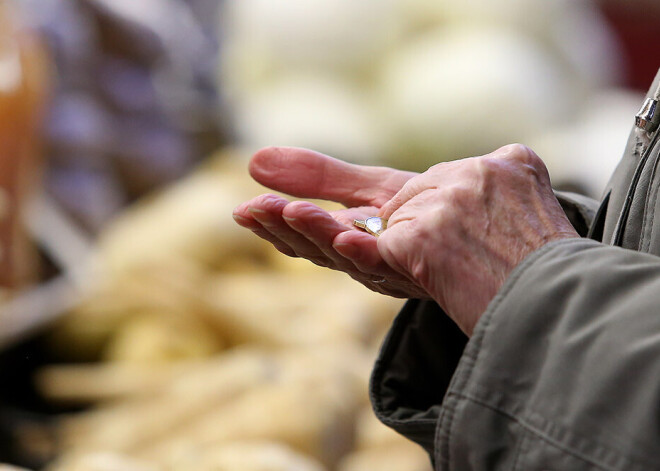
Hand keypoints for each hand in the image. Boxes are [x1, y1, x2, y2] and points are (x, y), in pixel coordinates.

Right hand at [233, 147, 428, 297]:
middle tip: (253, 212)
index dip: (276, 224)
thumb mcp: (373, 189)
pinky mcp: (423, 265)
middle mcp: (372, 260)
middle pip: (319, 249)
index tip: (246, 210)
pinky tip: (345, 235)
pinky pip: (390, 261)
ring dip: (316, 235)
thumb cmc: (438, 208)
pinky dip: (364, 251)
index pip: (308, 235)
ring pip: (347, 256)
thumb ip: (319, 177)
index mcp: (356, 242)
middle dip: (286, 230)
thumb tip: (254, 160)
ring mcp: (397, 267)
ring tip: (289, 212)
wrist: (500, 231)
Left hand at [376, 144, 579, 334]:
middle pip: (421, 190)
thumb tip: (454, 209)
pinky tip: (437, 281)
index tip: (472, 237)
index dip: (453, 210)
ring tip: (457, 275)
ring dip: (415, 248)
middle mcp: (478, 170)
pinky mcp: (419, 233)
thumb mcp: (538, 218)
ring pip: (401, 218)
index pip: (457, 174)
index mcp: (513, 161)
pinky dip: (400, 265)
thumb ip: (502, 198)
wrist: (555, 316)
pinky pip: (387, 244)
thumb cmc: (550, 280)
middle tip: (456, 259)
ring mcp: (446, 200)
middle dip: (426, 224)